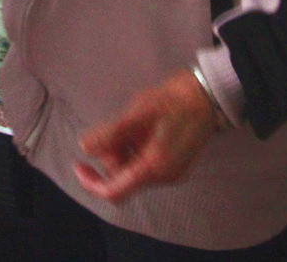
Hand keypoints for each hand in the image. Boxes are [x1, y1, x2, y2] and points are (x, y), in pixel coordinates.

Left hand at [72, 69, 223, 202]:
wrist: (208, 94)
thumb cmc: (173, 100)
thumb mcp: (137, 113)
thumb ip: (110, 133)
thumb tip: (84, 147)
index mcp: (153, 167)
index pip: (114, 192)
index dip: (91, 182)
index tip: (78, 164)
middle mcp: (164, 177)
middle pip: (123, 179)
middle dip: (111, 157)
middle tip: (113, 128)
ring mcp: (172, 173)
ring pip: (134, 172)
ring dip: (123, 152)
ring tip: (132, 124)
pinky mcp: (176, 165)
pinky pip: (147, 166)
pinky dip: (136, 151)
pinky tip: (142, 129)